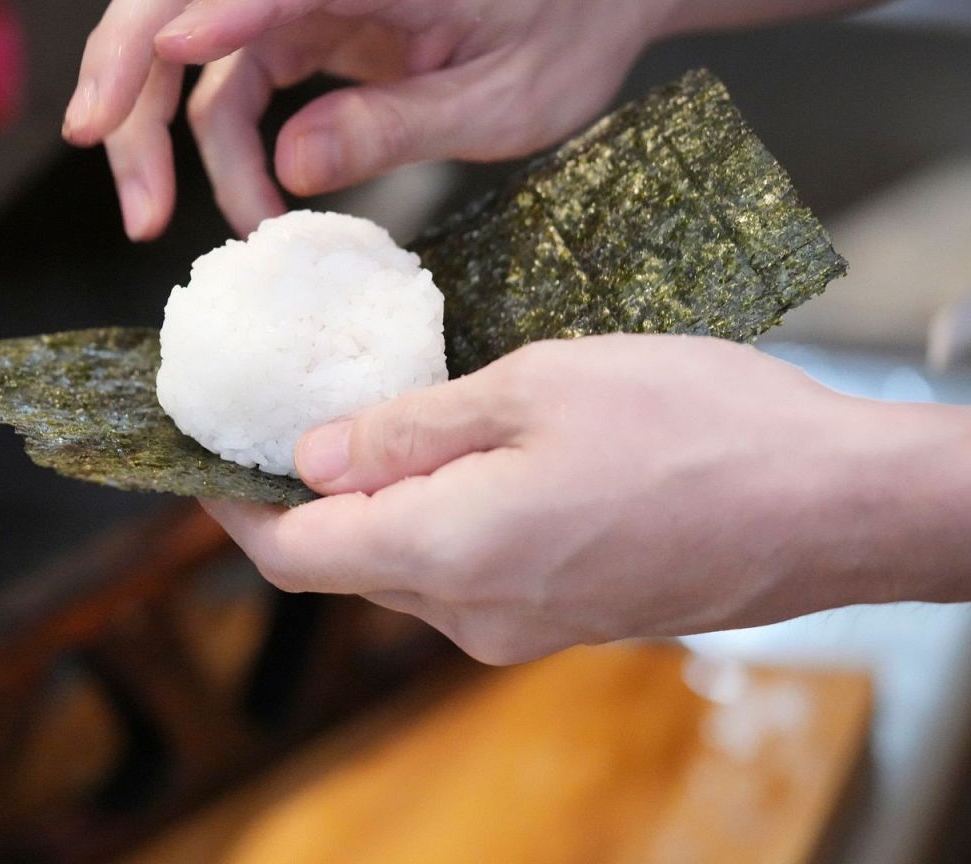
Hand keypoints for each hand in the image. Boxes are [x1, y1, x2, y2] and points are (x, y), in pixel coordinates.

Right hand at [64, 0, 675, 239]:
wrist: (599, 0)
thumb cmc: (570, 31)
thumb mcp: (503, 100)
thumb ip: (398, 126)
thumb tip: (291, 165)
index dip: (201, 25)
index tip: (140, 81)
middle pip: (178, 4)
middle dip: (130, 93)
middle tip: (129, 194)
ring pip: (186, 51)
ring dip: (162, 138)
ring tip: (165, 221)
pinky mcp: (300, 26)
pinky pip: (229, 83)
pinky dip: (221, 148)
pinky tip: (246, 203)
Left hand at [203, 335, 970, 663]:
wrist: (834, 506)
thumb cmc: (698, 430)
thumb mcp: (533, 387)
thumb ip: (408, 428)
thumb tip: (313, 456)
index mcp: (446, 553)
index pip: (291, 554)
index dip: (232, 509)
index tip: (205, 460)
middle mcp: (472, 615)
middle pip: (344, 565)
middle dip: (303, 502)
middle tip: (291, 419)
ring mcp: (524, 628)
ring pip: (407, 571)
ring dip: (377, 508)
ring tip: (383, 422)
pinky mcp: (567, 620)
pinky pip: (468, 578)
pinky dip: (438, 524)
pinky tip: (464, 460)